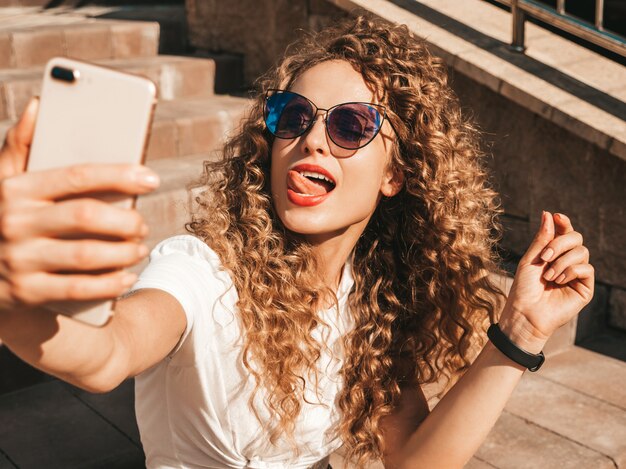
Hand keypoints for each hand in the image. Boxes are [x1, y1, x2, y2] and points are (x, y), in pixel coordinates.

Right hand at [0, 96, 160, 311]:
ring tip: (139, 247)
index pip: (76, 176)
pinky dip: (110, 284)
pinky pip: (78, 289)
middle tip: (142, 224)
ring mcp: (19, 259)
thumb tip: (37, 104)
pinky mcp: (26, 292)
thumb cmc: (1, 216)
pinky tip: (127, 276)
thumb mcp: (1, 180)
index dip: (118, 176)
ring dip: (123, 252)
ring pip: (86, 255)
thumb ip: (19, 145)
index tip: (150, 178)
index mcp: (15, 189)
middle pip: (86, 216)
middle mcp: (14, 223)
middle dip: (125, 220)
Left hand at [500, 211, 593, 352]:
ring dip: (562, 261)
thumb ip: (542, 239)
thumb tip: (548, 214)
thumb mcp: (530, 260)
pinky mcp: (585, 287)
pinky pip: (587, 268)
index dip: (563, 223)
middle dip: (560, 243)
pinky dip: (570, 271)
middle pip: (576, 238)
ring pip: (582, 252)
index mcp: (553, 254)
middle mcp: (567, 261)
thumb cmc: (524, 288)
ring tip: (548, 275)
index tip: (557, 216)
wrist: (525, 312)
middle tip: (544, 257)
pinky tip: (558, 281)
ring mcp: (577, 274)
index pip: (564, 232)